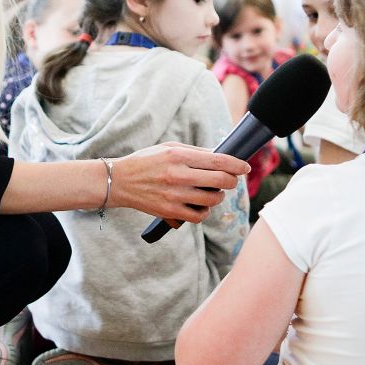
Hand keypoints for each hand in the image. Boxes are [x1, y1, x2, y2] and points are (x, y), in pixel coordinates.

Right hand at [110, 143, 250, 224]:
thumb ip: (196, 152)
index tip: (245, 167)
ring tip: (213, 192)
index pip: (218, 161)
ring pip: (212, 200)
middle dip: (231, 181)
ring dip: (218, 196)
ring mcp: (174, 195)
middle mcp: (178, 175)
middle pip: (220, 181)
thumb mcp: (169, 148)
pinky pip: (199, 216)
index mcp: (178, 156)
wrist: (119, 181)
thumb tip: (222, 155)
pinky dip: (204, 211)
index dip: (237, 165)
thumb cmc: (146, 161)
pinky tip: (201, 205)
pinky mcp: (170, 211)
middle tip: (230, 180)